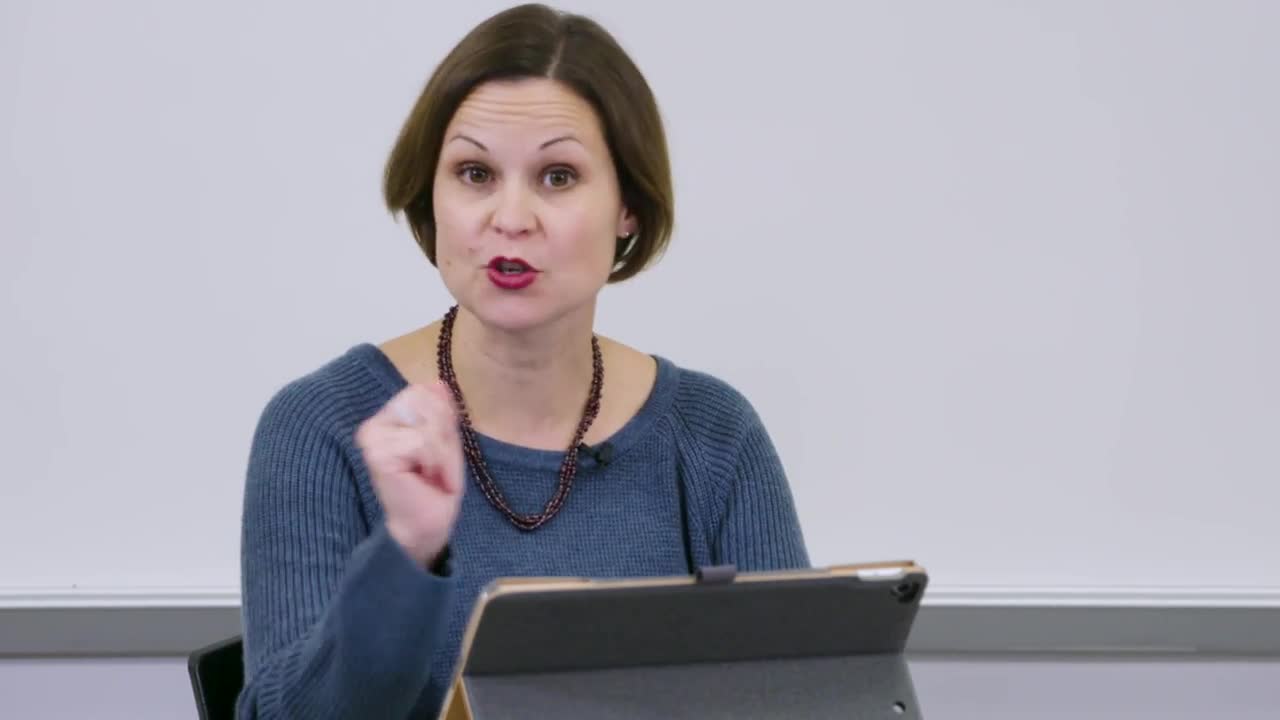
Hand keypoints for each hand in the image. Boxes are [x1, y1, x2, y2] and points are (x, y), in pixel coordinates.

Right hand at [355, 381, 464, 568]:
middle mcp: (374, 424)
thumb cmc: (433, 491)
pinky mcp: (377, 452)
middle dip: (443, 435)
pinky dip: (436, 462)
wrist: (423, 528)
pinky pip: (423, 440)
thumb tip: (438, 383)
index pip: (422, 392)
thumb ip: (441, 414)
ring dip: (441, 453)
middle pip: (424, 400)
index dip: (442, 417)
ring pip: (427, 422)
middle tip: (436, 466)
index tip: (440, 451)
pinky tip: (426, 479)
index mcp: (389, 419)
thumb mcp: (445, 445)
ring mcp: (372, 436)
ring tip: (433, 475)